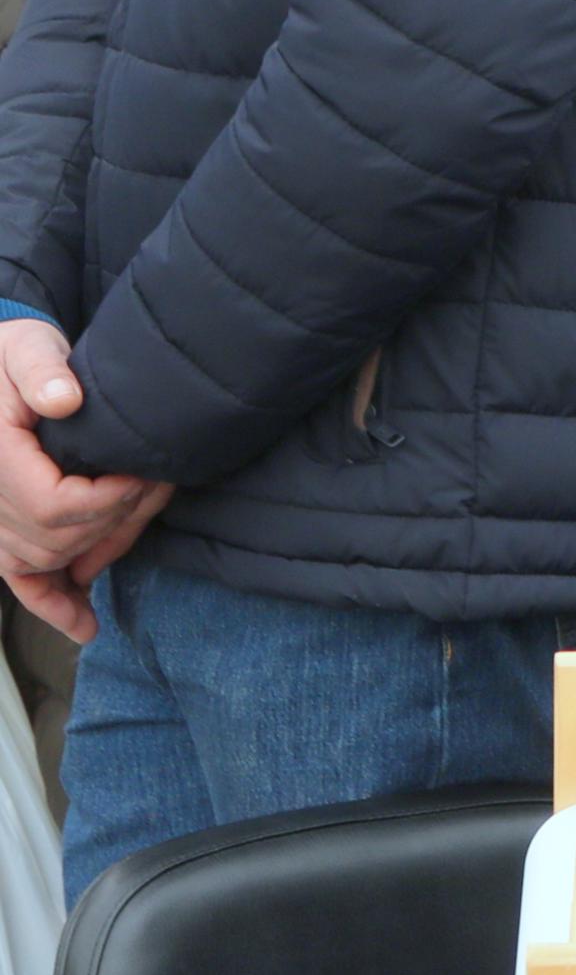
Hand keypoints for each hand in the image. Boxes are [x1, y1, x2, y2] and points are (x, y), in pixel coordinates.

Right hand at [0, 319, 164, 640]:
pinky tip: (84, 626)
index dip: (106, 499)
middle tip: (161, 485)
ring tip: (146, 513)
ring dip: (103, 547)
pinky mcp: (2, 529)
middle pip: (57, 539)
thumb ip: (42, 370)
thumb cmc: (11, 355)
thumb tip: (65, 400)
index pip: (53, 506)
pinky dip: (52, 603)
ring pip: (48, 561)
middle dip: (117, 519)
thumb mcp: (25, 347)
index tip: (142, 472)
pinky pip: (19, 579)